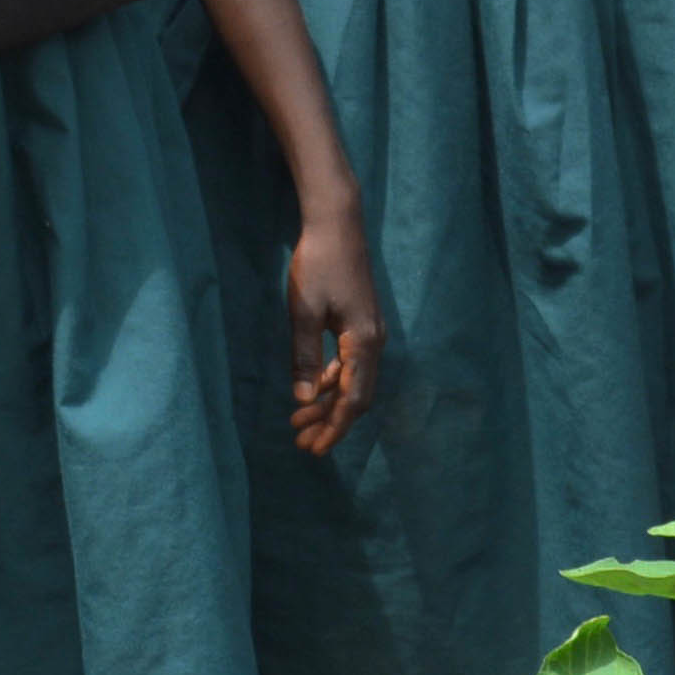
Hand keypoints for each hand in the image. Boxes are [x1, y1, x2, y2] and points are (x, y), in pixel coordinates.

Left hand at [284, 197, 384, 457]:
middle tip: (302, 443)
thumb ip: (304, 357)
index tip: (315, 449)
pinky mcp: (362, 325)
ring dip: (330, 404)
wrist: (338, 224)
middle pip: (357, 397)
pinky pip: (351, 365)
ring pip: (354, 382)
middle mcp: (374, 344)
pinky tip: (314, 389)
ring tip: (300, 421)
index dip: (334, 428)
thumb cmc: (319, 264)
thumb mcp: (304, 312)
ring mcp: (370, 334)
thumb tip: (304, 399)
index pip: (353, 400)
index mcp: (363, 343)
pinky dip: (333, 382)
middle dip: (331, 422)